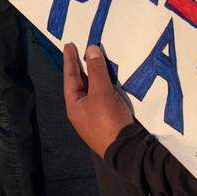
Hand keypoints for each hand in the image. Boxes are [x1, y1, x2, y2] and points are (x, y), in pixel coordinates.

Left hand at [63, 43, 133, 157]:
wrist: (127, 150)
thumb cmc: (107, 120)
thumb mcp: (101, 92)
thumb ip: (96, 70)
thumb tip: (91, 49)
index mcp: (74, 106)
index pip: (70, 78)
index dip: (70, 60)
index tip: (69, 45)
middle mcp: (82, 111)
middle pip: (81, 84)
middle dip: (82, 67)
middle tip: (83, 49)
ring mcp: (96, 117)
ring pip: (94, 90)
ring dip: (96, 76)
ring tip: (98, 59)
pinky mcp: (110, 119)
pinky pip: (105, 97)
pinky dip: (106, 85)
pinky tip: (112, 79)